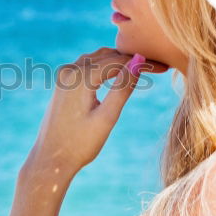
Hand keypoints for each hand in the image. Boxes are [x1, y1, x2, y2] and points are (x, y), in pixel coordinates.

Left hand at [23, 47, 156, 177]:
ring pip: (98, 58)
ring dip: (119, 61)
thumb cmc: (79, 144)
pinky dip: (106, 67)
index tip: (164, 67)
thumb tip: (139, 61)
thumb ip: (123, 88)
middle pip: (108, 56)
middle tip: (159, 67)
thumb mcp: (107, 118)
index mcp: (80, 77)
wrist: (50, 160)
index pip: (119, 61)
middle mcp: (69, 70)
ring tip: (144, 69)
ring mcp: (63, 75)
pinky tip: (120, 73)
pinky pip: (88, 66)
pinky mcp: (62, 83)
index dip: (143, 62)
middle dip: (133, 60)